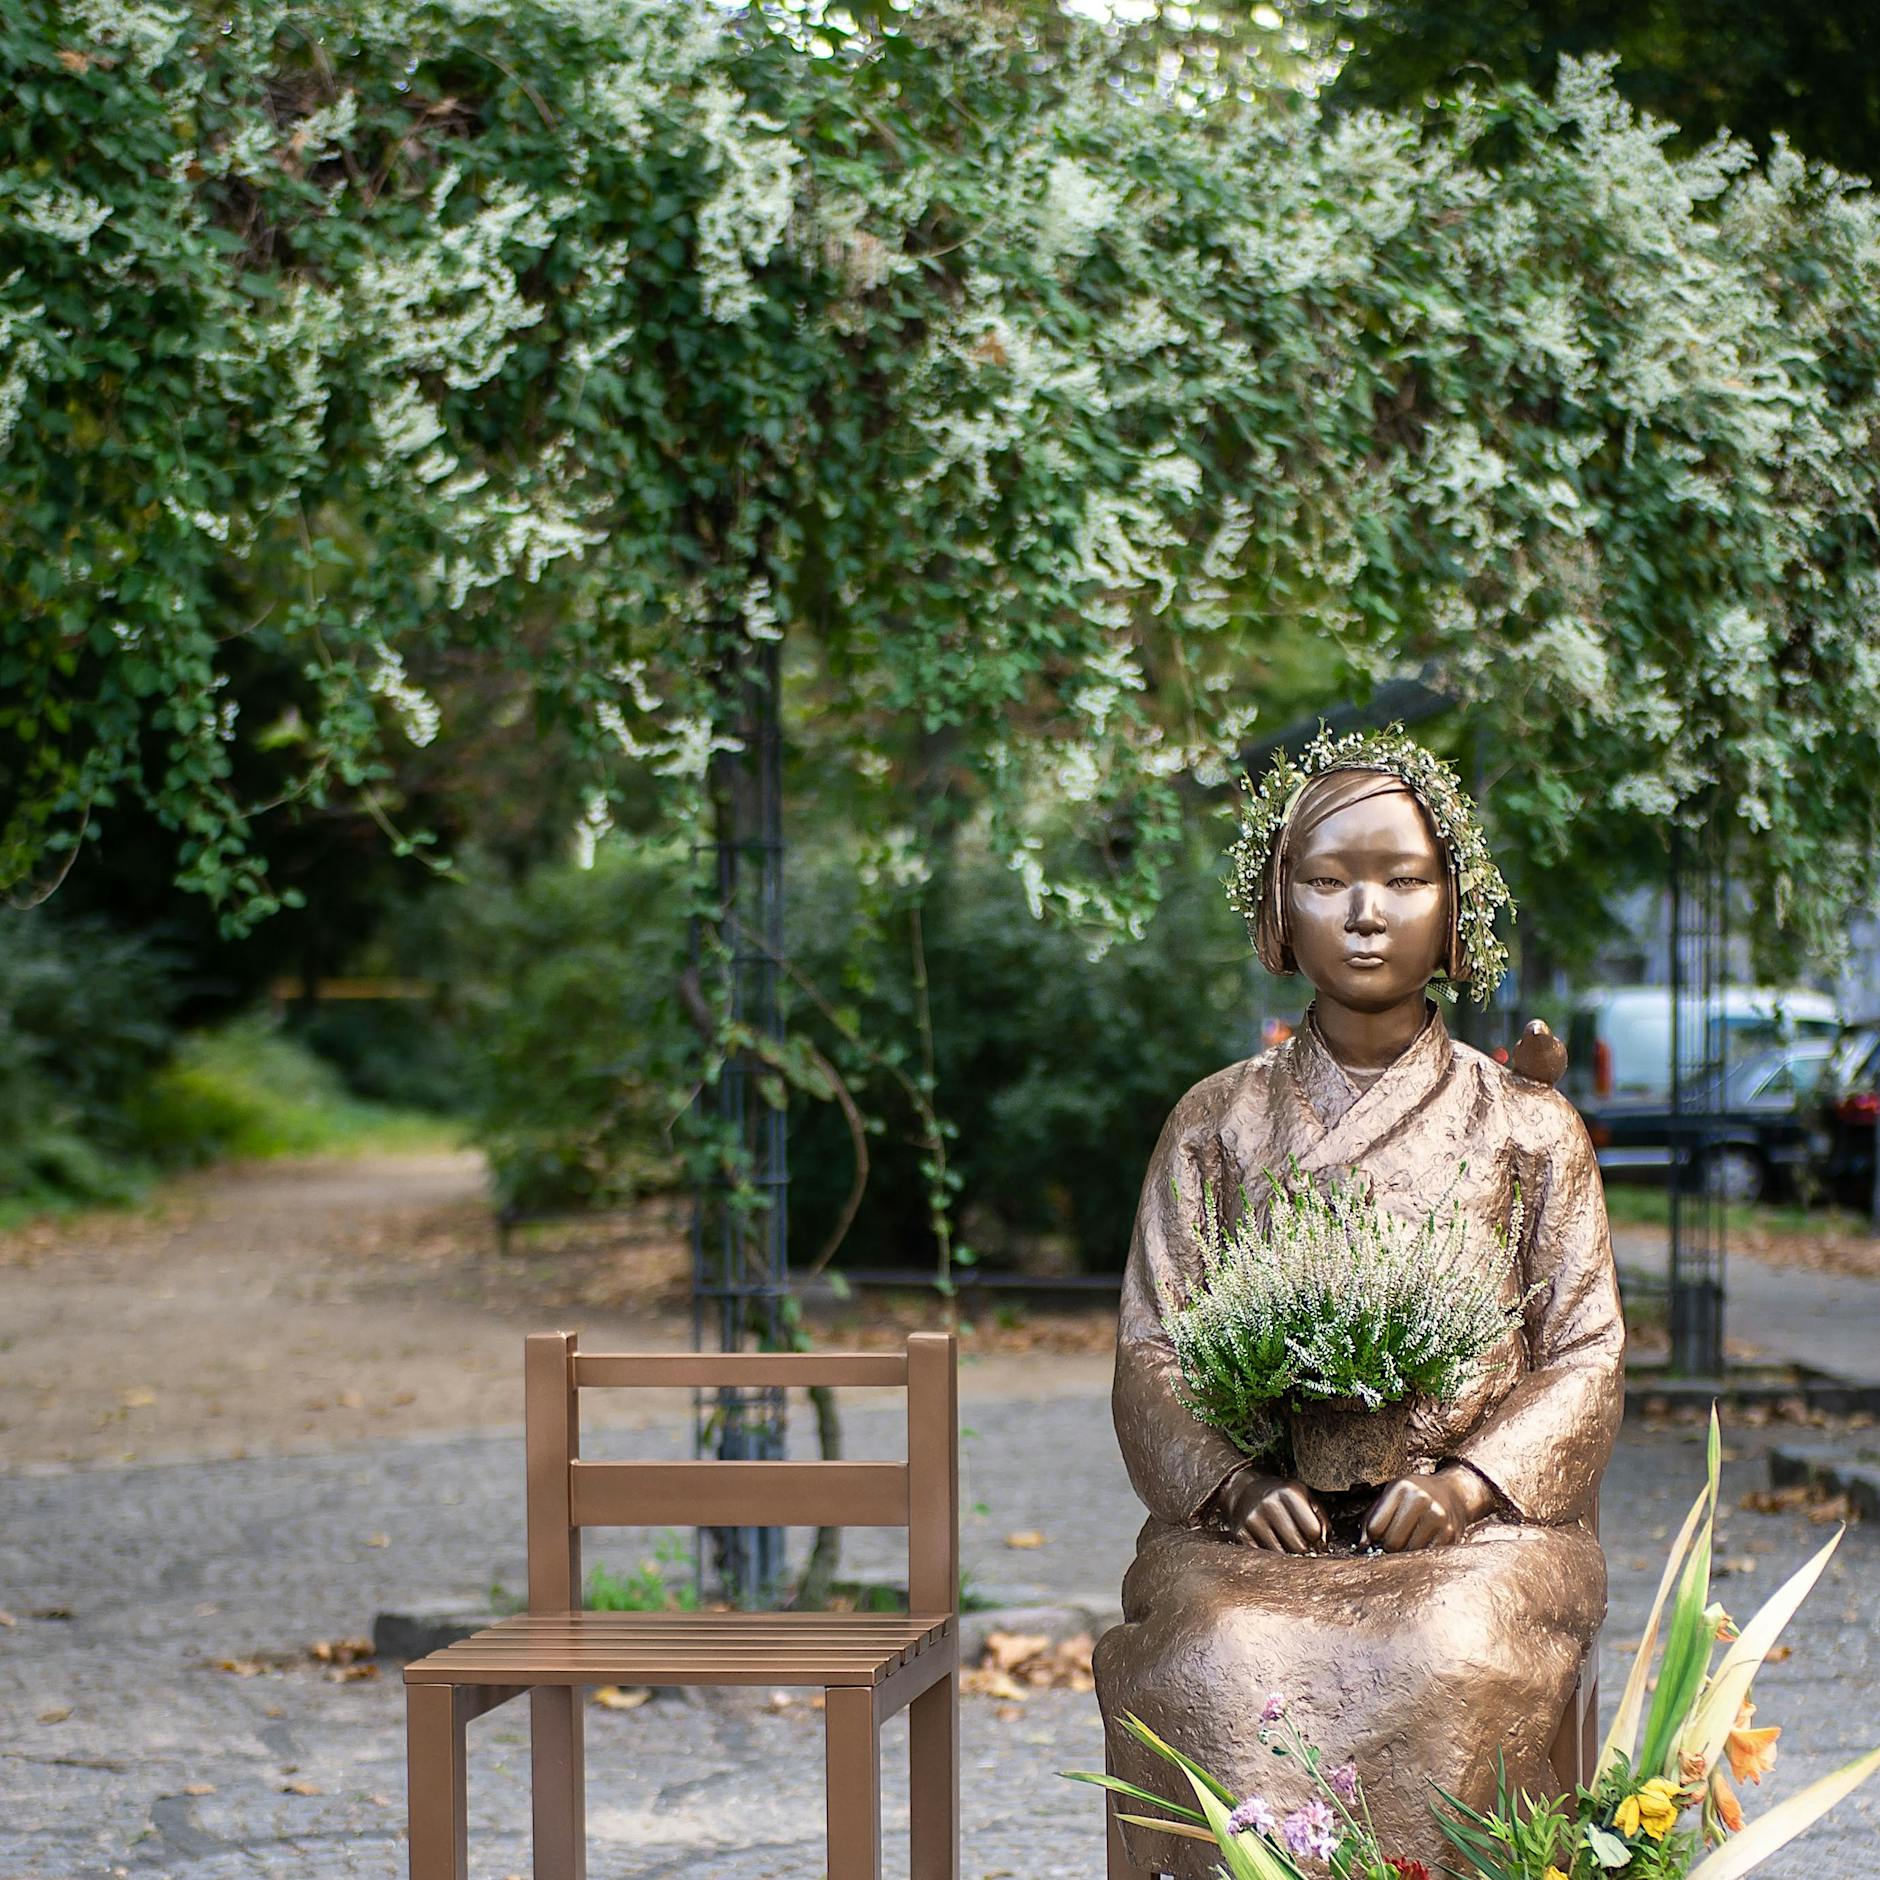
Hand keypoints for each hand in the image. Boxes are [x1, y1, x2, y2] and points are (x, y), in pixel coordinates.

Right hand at [1215, 1470, 1328, 1553]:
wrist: (1245, 1489)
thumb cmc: (1281, 1496)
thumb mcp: (1305, 1497)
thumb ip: (1321, 1519)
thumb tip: (1323, 1547)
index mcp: (1288, 1492)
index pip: (1313, 1530)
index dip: (1317, 1539)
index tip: (1314, 1539)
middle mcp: (1269, 1503)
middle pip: (1298, 1546)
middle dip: (1304, 1550)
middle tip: (1302, 1546)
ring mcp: (1252, 1519)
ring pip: (1281, 1555)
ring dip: (1288, 1556)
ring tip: (1287, 1545)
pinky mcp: (1240, 1532)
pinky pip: (1263, 1557)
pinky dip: (1270, 1556)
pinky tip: (1272, 1545)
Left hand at [1360, 1466, 1494, 1551]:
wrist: (1453, 1494)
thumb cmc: (1414, 1496)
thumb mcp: (1390, 1496)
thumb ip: (1371, 1518)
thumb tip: (1362, 1546)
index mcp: (1401, 1487)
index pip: (1375, 1527)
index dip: (1373, 1536)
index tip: (1378, 1535)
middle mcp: (1421, 1499)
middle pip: (1392, 1542)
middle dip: (1388, 1546)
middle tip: (1393, 1541)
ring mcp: (1437, 1516)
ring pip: (1409, 1552)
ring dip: (1405, 1552)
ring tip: (1408, 1540)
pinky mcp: (1450, 1533)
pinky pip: (1426, 1556)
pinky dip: (1420, 1555)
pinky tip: (1421, 1543)